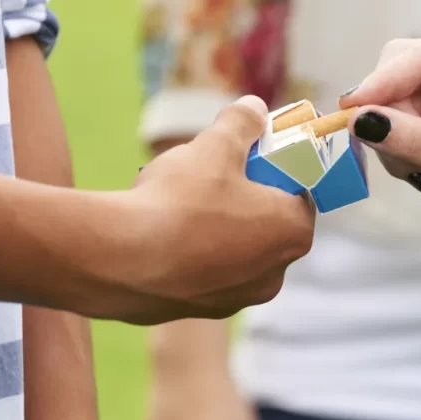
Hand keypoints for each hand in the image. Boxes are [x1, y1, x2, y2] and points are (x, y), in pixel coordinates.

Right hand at [103, 96, 314, 323]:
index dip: (277, 170)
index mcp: (293, 232)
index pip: (300, 193)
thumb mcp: (215, 147)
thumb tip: (254, 108)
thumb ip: (241, 124)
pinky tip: (163, 234)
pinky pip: (204, 271)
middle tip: (212, 175)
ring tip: (180, 202)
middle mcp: (275, 273)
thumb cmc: (180, 203)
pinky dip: (192, 252)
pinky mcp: (202, 311)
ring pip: (235, 248)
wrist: (120, 262)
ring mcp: (239, 297)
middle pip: (267, 222)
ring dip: (217, 225)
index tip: (252, 157)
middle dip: (244, 197)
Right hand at [340, 38, 420, 298]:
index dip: (379, 83)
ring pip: (384, 105)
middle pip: (392, 74)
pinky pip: (387, 130)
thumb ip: (409, 138)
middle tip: (396, 152)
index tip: (350, 113)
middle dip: (384, 112)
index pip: (413, 58)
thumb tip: (356, 119)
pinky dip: (393, 154)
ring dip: (389, 140)